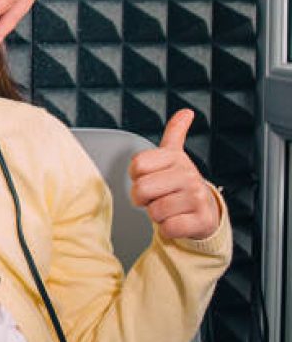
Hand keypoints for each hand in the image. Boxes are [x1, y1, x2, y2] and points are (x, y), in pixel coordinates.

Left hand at [129, 110, 220, 240]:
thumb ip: (175, 132)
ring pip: (155, 211)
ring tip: (170, 208)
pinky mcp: (201, 220)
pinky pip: (168, 228)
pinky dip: (167, 229)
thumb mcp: (175, 156)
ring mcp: (197, 197)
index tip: (149, 179)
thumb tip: (186, 112)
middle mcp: (188, 175)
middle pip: (141, 189)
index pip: (137, 166)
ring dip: (156, 215)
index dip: (136, 177)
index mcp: (176, 158)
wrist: (205, 212)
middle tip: (157, 198)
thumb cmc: (181, 185)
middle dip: (143, 199)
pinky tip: (177, 221)